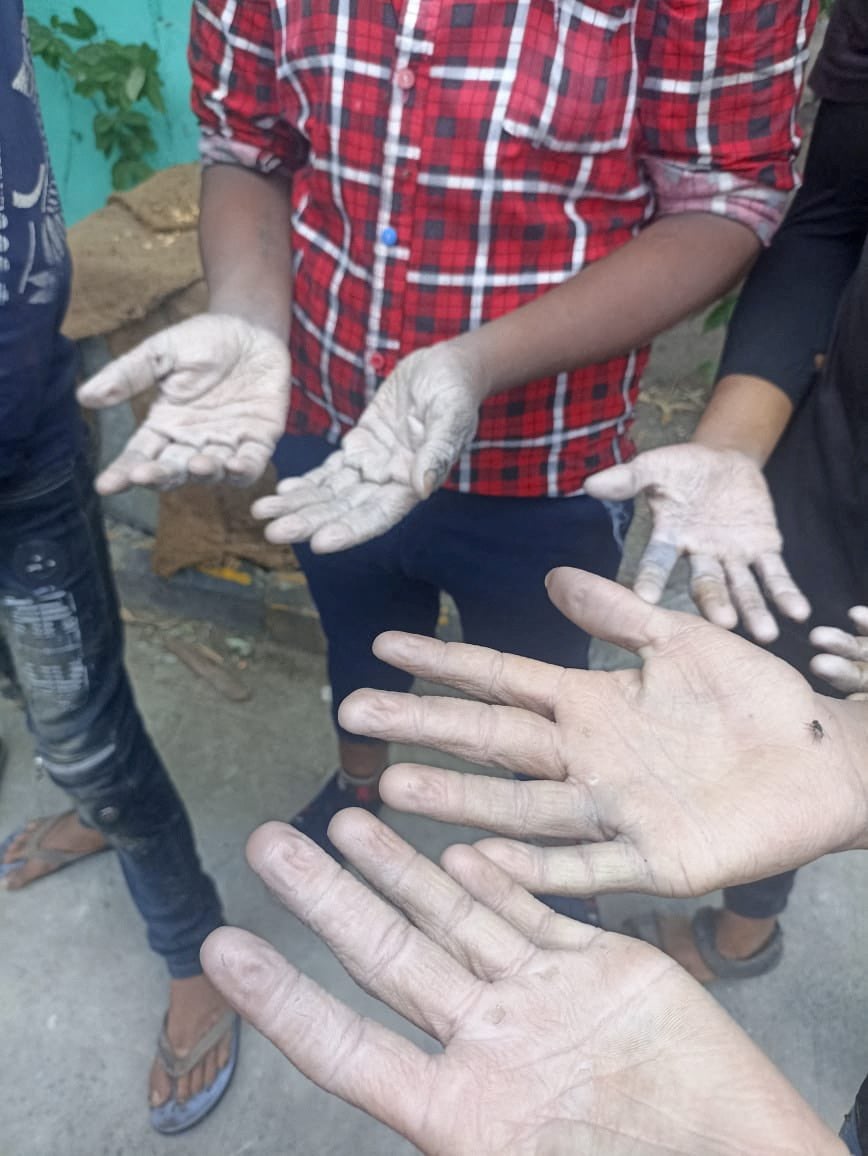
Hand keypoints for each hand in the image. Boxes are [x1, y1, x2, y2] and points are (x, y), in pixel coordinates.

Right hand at [77, 315, 289, 492]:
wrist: (250, 327)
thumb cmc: (203, 340)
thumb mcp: (160, 352)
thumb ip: (129, 375)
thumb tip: (85, 396)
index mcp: (166, 425)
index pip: (140, 455)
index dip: (123, 472)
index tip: (105, 486)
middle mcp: (194, 442)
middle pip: (173, 469)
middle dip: (159, 476)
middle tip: (144, 475)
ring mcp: (227, 443)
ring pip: (212, 472)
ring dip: (204, 473)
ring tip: (196, 465)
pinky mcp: (260, 439)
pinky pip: (252, 462)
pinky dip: (244, 469)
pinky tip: (234, 465)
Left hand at [201, 813, 837, 1154]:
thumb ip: (467, 1142)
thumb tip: (409, 1128)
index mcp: (462, 1114)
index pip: (348, 1048)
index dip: (284, 1000)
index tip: (224, 950)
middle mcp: (490, 1046)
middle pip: (391, 956)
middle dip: (326, 897)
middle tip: (269, 840)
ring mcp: (542, 1002)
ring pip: (455, 919)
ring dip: (400, 868)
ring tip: (347, 818)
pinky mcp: (600, 970)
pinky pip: (537, 913)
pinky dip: (499, 879)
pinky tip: (461, 849)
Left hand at [250, 342, 481, 552]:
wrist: (447, 367)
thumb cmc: (456, 390)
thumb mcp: (451, 414)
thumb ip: (437, 451)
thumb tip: (422, 488)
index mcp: (413, 483)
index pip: (377, 515)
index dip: (349, 530)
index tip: (318, 543)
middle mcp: (390, 483)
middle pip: (344, 510)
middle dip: (309, 522)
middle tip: (273, 532)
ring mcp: (374, 466)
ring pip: (330, 493)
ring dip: (298, 505)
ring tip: (262, 512)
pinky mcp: (361, 448)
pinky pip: (329, 471)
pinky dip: (306, 482)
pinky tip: (281, 492)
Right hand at [338, 569, 867, 898]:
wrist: (824, 762)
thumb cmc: (754, 700)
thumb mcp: (682, 640)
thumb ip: (618, 612)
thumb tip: (550, 576)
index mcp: (591, 704)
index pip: (501, 680)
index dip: (443, 663)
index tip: (384, 647)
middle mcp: (587, 759)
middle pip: (491, 741)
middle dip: (423, 726)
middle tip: (354, 716)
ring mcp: (613, 813)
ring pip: (520, 807)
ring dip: (458, 799)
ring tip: (392, 789)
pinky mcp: (651, 862)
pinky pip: (582, 869)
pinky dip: (532, 870)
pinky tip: (477, 864)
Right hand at [585, 444, 809, 641]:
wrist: (723, 461)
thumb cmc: (682, 467)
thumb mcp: (655, 466)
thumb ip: (628, 478)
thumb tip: (590, 485)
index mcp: (670, 538)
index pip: (657, 561)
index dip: (651, 578)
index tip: (644, 598)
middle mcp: (700, 556)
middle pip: (707, 585)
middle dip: (716, 603)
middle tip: (724, 623)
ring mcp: (732, 557)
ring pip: (743, 588)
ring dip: (754, 610)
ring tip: (767, 632)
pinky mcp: (762, 550)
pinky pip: (774, 575)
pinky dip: (785, 594)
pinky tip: (798, 612)